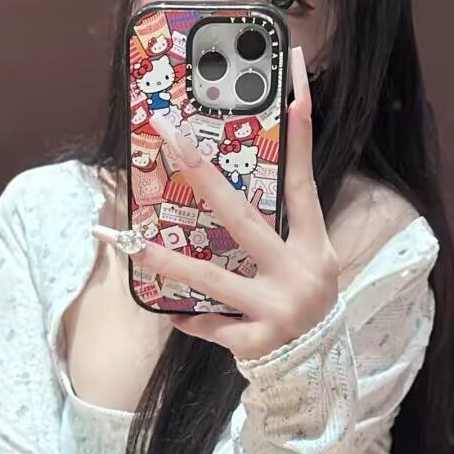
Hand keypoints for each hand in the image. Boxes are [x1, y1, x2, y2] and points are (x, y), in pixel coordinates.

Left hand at [97, 46, 339, 361]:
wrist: (316, 369)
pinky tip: (174, 317)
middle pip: (242, 218)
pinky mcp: (256, 341)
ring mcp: (278, 308)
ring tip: (137, 246)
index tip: (294, 85)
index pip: (302, 182)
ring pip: (213, 279)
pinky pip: (210, 324)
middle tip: (171, 138)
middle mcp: (299, 272)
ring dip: (171, 262)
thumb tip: (223, 188)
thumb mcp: (306, 263)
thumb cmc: (301, 302)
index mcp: (313, 246)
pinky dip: (190, 321)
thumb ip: (277, 231)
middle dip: (202, 174)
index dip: (302, 134)